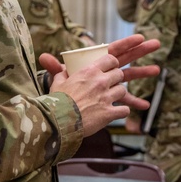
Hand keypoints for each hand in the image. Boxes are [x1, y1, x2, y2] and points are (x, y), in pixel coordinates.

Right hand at [40, 34, 159, 135]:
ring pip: (123, 91)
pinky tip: (115, 113)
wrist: (58, 121)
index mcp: (89, 71)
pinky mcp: (109, 113)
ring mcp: (106, 97)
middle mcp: (100, 82)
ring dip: (118, 95)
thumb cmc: (57, 102)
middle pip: (119, 74)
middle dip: (116, 79)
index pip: (111, 60)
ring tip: (111, 99)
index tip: (111, 68)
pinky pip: (124, 110)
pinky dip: (121, 112)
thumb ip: (60, 74)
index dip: (113, 64)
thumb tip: (61, 70)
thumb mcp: (57, 83)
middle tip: (110, 85)